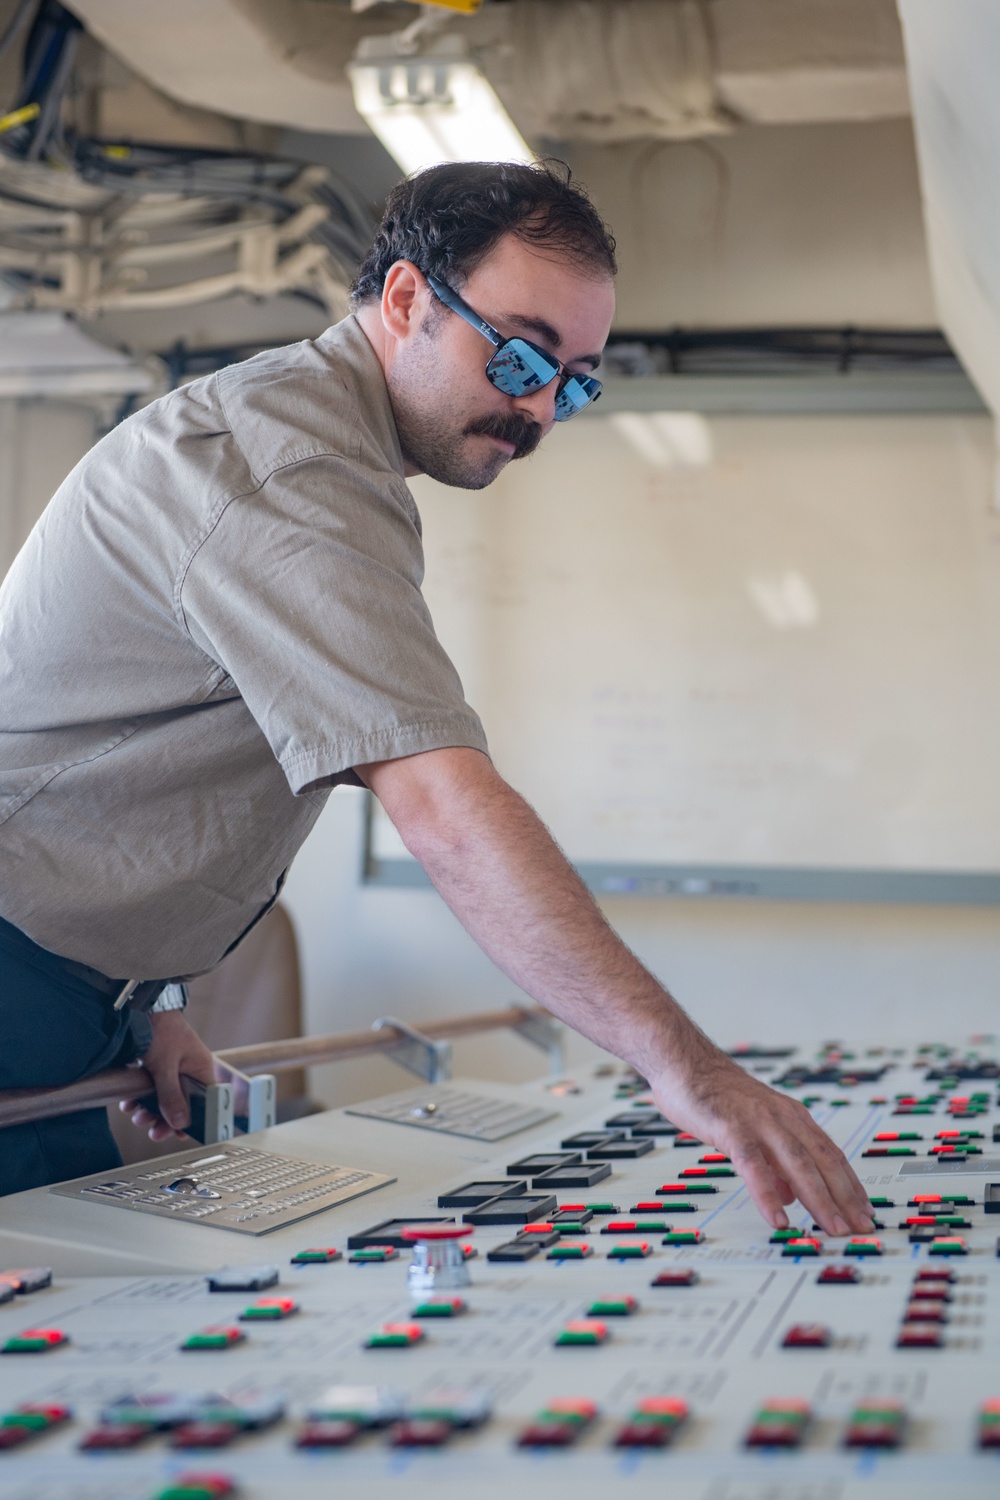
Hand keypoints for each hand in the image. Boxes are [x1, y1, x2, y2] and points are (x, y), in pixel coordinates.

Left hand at [118, 1011, 216, 1140]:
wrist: (139, 1007)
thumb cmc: (160, 1029)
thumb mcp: (165, 1066)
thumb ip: (171, 1095)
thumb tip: (180, 1124)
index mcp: (201, 1069)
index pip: (206, 1102)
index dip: (194, 1120)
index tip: (179, 1135)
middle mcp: (188, 1071)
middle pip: (182, 1105)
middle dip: (166, 1120)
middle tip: (154, 1132)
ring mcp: (171, 1070)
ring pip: (164, 1100)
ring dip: (151, 1111)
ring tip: (138, 1117)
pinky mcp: (155, 1068)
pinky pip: (151, 1090)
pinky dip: (141, 1099)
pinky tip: (130, 1104)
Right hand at [649, 1052, 874, 1235]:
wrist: (684, 1061)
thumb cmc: (717, 1095)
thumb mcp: (756, 1128)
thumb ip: (777, 1161)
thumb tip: (790, 1197)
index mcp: (792, 1117)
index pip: (831, 1155)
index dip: (851, 1185)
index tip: (865, 1212)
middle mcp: (783, 1118)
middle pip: (823, 1161)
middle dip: (845, 1198)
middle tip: (860, 1228)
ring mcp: (759, 1122)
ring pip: (798, 1164)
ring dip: (819, 1199)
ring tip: (832, 1228)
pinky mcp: (732, 1128)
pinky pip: (754, 1166)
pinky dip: (768, 1194)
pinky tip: (777, 1218)